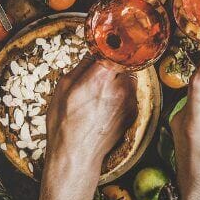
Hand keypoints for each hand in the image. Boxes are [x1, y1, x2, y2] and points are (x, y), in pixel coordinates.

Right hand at [46, 56, 137, 174]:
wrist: (77, 155)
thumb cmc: (65, 124)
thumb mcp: (63, 88)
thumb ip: (82, 65)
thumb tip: (94, 51)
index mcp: (100, 78)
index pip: (115, 49)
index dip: (111, 45)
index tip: (107, 44)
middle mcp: (120, 88)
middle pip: (125, 62)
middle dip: (114, 63)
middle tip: (99, 73)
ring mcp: (130, 101)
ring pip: (129, 77)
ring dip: (119, 79)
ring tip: (101, 93)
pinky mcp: (135, 112)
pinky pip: (131, 93)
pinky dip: (122, 94)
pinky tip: (106, 106)